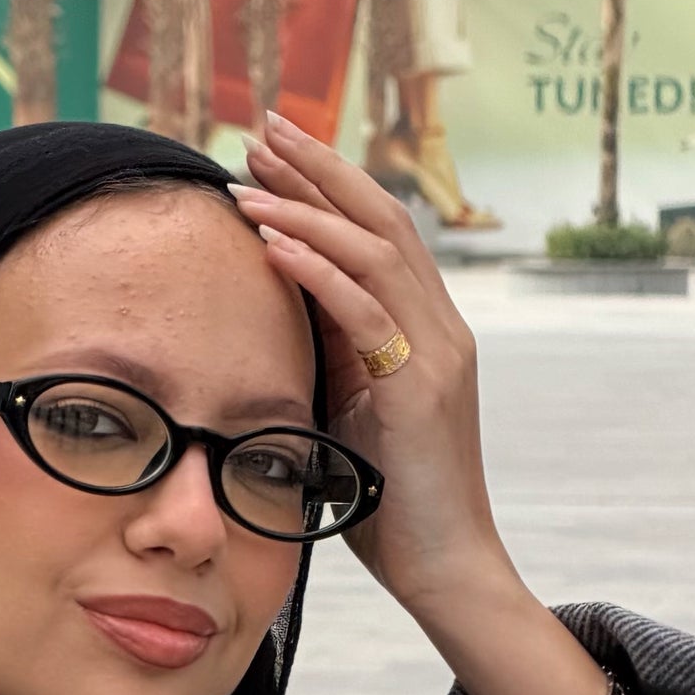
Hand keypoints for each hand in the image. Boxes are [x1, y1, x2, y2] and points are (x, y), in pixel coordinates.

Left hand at [231, 113, 621, 694]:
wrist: (445, 568)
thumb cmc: (392, 504)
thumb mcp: (350, 413)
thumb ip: (328, 359)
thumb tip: (274, 314)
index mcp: (426, 329)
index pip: (380, 231)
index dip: (329, 183)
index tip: (272, 149)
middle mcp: (441, 327)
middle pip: (382, 218)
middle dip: (319, 167)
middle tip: (262, 126)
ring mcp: (437, 354)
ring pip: (376, 250)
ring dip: (307, 207)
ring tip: (249, 177)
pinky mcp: (420, 389)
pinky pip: (364, 310)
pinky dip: (316, 269)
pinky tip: (272, 242)